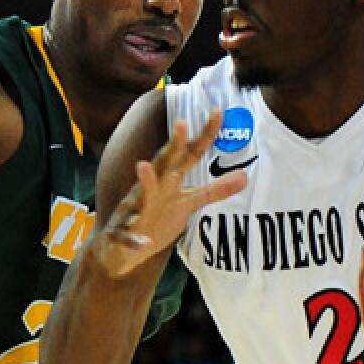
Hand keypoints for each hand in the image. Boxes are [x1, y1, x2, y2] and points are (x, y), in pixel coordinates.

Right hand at [92, 110, 248, 277]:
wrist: (118, 251)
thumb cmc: (154, 221)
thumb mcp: (187, 205)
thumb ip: (214, 191)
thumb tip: (245, 175)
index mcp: (167, 181)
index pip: (189, 155)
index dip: (204, 135)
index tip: (218, 111)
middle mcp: (150, 190)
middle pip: (163, 165)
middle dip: (171, 146)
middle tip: (182, 122)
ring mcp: (134, 211)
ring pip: (140, 195)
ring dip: (144, 182)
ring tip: (143, 166)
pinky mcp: (121, 235)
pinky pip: (127, 236)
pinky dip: (134, 239)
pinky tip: (144, 243)